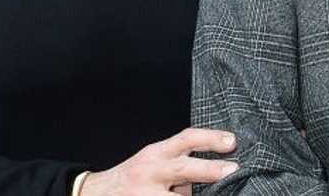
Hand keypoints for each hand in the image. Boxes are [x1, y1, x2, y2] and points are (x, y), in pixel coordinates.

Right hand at [80, 128, 237, 195]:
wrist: (95, 194)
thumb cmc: (132, 176)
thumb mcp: (153, 161)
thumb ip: (178, 162)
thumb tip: (215, 171)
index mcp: (156, 153)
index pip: (186, 139)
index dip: (210, 138)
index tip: (232, 142)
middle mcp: (151, 172)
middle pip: (183, 168)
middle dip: (209, 169)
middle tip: (232, 170)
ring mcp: (146, 195)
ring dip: (196, 195)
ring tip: (220, 192)